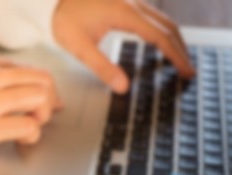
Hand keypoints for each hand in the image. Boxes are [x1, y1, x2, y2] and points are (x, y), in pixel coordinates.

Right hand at [0, 51, 62, 153]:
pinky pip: (29, 126)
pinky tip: (20, 140)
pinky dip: (32, 136)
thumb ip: (3, 82)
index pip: (36, 72)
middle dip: (48, 104)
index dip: (48, 93)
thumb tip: (46, 94)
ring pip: (40, 99)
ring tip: (28, 127)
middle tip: (38, 118)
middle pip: (44, 83)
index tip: (46, 107)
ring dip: (42, 118)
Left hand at [53, 0, 194, 92]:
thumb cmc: (63, 18)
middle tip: (189, 70)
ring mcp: (131, 1)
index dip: (175, 56)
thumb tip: (122, 88)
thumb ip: (102, 67)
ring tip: (180, 60)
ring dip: (175, 40)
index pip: (159, 37)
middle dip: (181, 49)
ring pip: (163, 19)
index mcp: (124, 14)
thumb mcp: (79, 46)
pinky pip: (154, 17)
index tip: (185, 71)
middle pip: (168, 26)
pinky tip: (162, 44)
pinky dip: (164, 32)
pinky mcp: (126, 4)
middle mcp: (133, 4)